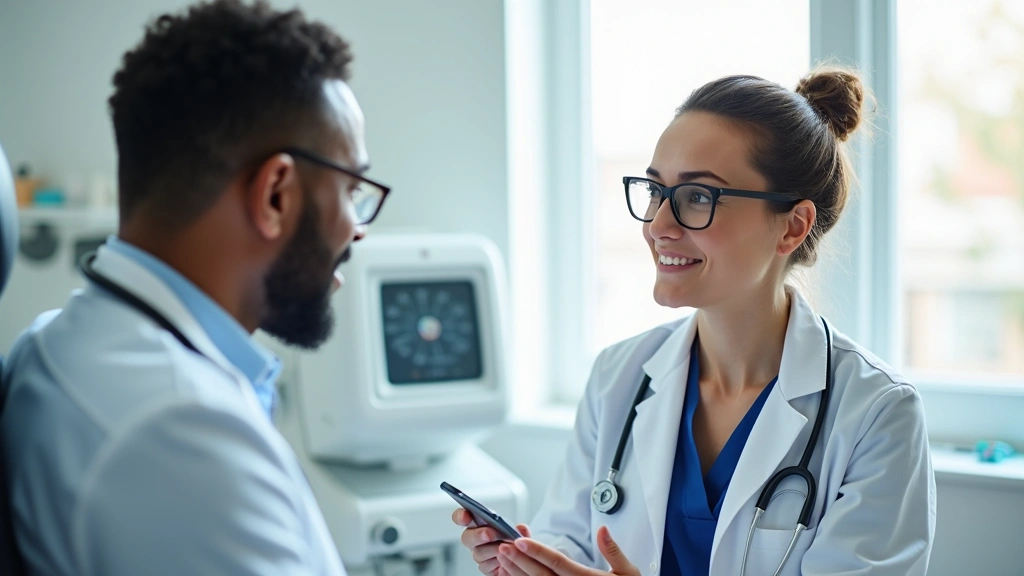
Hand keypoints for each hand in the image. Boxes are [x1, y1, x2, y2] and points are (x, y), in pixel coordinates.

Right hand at [452, 507, 532, 575]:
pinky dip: (496, 563)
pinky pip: (485, 566)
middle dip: (478, 535)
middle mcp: (475, 538)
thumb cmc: (515, 540)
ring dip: (491, 550)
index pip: (462, 517)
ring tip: (504, 548)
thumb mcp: (520, 533)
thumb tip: (521, 528)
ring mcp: (479, 553)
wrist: (520, 559)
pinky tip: (504, 561)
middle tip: (490, 534)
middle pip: (467, 537)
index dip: (461, 516)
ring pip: (477, 553)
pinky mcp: (485, 567)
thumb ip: (520, 530)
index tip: (466, 516)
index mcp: (479, 523)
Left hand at [495, 526, 638, 575]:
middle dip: (520, 560)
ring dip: (517, 572)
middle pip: (540, 575)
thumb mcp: (628, 572)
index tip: (520, 540)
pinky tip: (511, 574)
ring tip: (503, 558)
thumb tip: (603, 529)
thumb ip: (613, 550)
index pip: (557, 562)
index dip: (537, 551)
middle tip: (503, 545)